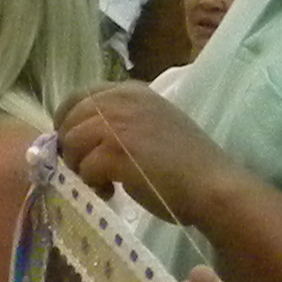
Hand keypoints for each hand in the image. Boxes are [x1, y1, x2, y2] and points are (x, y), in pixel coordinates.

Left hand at [58, 82, 236, 233]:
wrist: (212, 185)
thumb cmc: (186, 163)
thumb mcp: (152, 124)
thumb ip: (120, 121)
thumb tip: (79, 135)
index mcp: (131, 90)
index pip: (79, 97)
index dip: (69, 122)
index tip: (75, 145)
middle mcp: (122, 100)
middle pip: (70, 119)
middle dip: (71, 147)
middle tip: (86, 169)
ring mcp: (118, 124)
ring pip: (72, 142)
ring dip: (80, 167)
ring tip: (102, 182)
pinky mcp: (115, 151)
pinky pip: (84, 167)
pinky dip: (93, 183)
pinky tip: (111, 191)